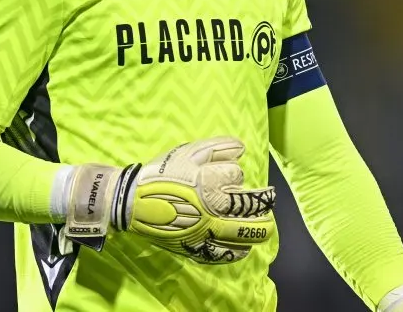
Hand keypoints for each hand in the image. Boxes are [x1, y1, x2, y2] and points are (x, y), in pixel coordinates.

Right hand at [59, 136, 275, 263]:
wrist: (133, 203)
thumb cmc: (160, 174)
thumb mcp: (186, 152)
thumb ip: (216, 148)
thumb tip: (241, 149)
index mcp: (207, 185)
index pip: (237, 179)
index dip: (236, 175)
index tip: (232, 175)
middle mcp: (210, 211)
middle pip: (249, 210)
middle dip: (264, 203)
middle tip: (269, 200)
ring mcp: (205, 232)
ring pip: (243, 234)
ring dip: (258, 228)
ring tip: (265, 224)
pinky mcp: (197, 248)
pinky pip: (225, 254)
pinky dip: (239, 250)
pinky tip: (244, 245)